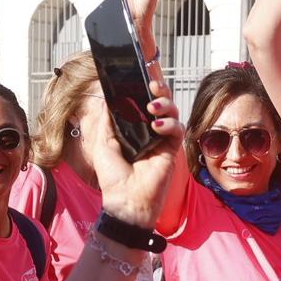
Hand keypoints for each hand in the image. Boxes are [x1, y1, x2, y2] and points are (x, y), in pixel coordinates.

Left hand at [77, 68, 182, 228]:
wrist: (126, 200)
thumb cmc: (113, 177)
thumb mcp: (102, 144)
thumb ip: (107, 121)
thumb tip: (106, 99)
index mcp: (133, 129)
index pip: (141, 103)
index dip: (143, 90)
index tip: (139, 79)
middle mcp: (149, 132)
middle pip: (161, 103)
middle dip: (159, 91)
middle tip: (152, 86)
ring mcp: (162, 140)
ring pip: (173, 113)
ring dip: (165, 104)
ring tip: (153, 107)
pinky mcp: (173, 150)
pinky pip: (178, 129)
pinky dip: (170, 124)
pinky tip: (158, 126)